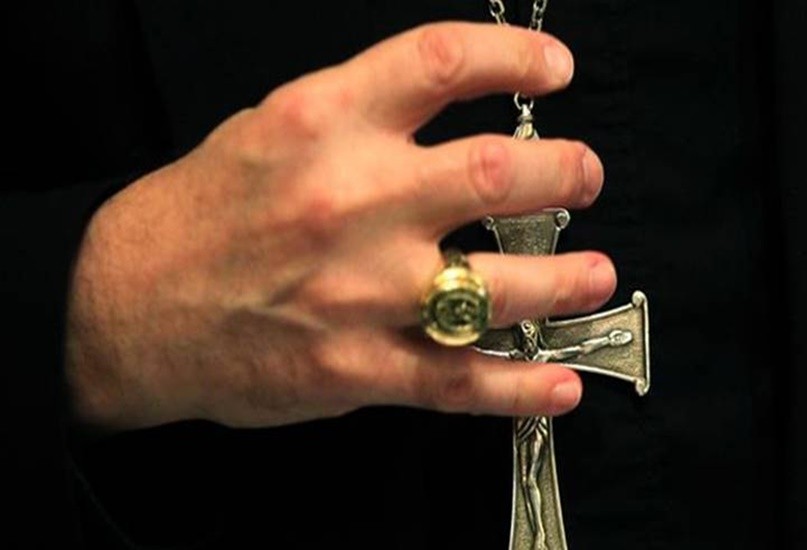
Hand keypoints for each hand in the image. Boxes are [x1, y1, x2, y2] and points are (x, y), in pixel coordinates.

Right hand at [65, 22, 613, 430]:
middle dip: (566, 170)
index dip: (517, 58)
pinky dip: (521, 386)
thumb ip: (357, 118)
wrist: (124, 307)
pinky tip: (559, 383)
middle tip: (584, 175)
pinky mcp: (355, 367)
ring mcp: (359, 291)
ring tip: (595, 274)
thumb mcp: (267, 130)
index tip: (551, 70)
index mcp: (322, 124)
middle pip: (497, 170)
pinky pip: (458, 379)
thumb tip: (444, 112)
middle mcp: (350, 201)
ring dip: (567, 279)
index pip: (444, 62)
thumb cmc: (194, 216)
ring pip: (499, 283)